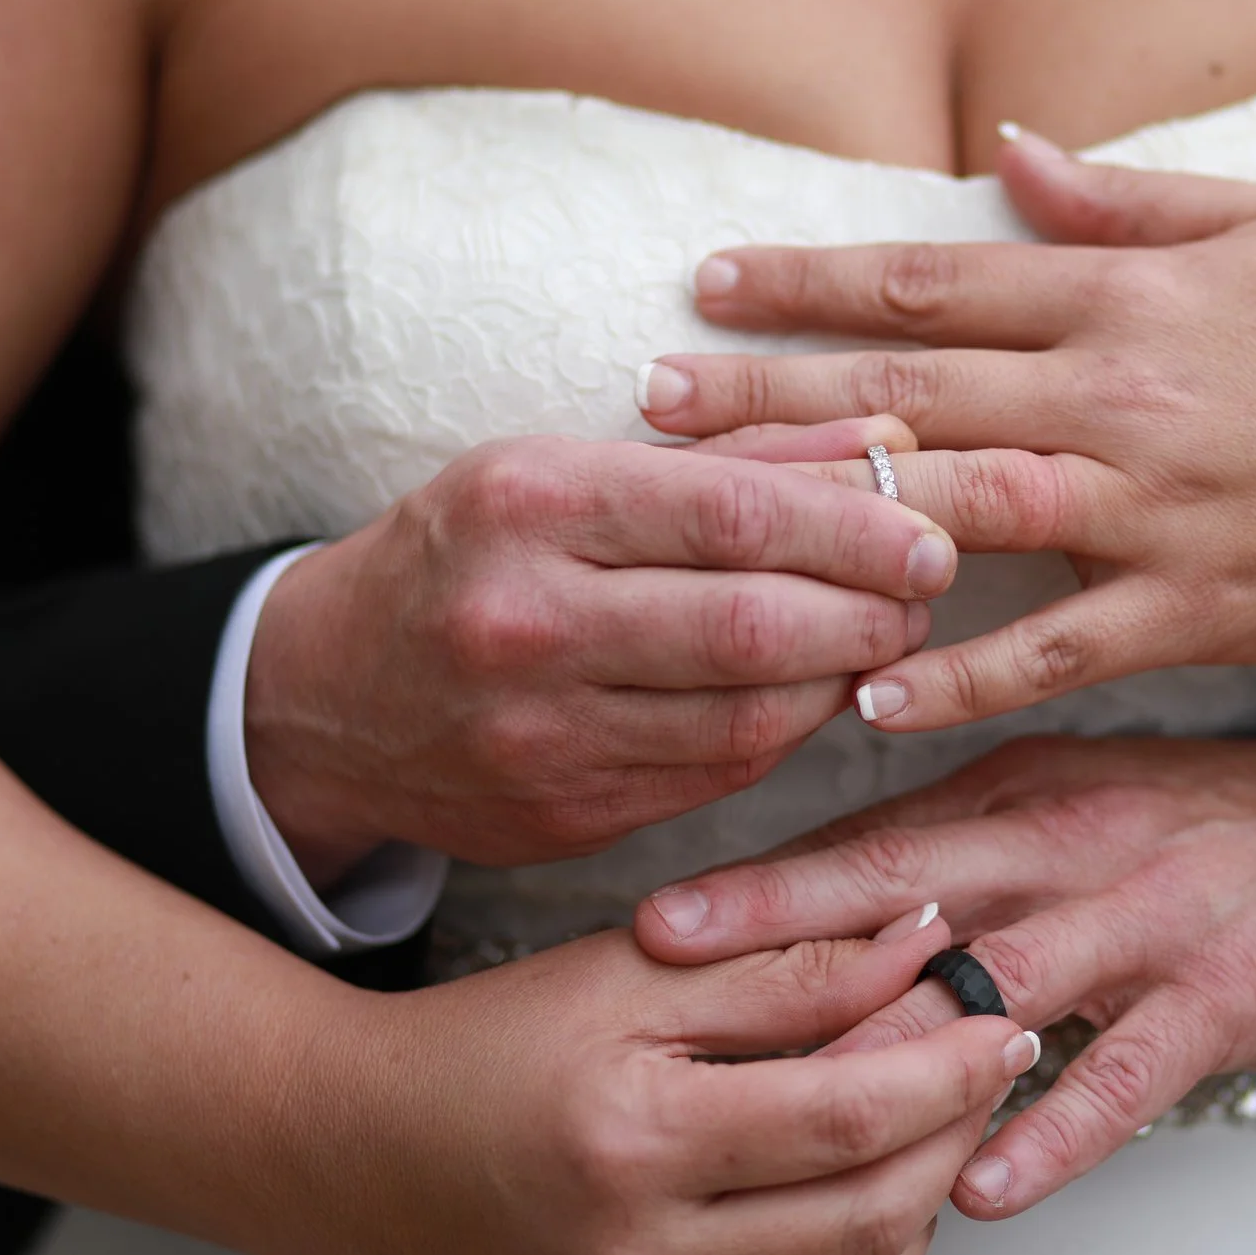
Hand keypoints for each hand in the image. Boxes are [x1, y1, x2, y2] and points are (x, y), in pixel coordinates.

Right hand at [246, 419, 958, 878]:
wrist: (325, 698)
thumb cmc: (468, 553)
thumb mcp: (568, 467)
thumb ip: (735, 455)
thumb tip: (884, 440)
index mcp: (528, 502)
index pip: (733, 514)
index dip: (855, 529)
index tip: (930, 533)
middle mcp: (527, 621)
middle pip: (753, 625)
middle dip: (869, 610)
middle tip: (927, 589)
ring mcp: (541, 733)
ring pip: (748, 714)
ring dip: (842, 679)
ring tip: (883, 638)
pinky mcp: (563, 814)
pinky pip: (717, 774)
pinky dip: (785, 733)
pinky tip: (812, 694)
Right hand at [291, 910, 1034, 1254]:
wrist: (359, 1149)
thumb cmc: (483, 1047)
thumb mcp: (630, 972)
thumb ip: (781, 963)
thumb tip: (917, 942)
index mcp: (639, 1140)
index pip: (849, 1114)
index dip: (947, 1063)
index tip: (994, 1013)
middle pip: (872, 1214)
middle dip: (955, 1129)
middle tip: (986, 1055)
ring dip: (921, 1201)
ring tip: (932, 1115)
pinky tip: (868, 1192)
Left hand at [634, 130, 1255, 731]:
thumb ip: (1124, 199)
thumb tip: (1003, 156)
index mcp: (1133, 296)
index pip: (935, 283)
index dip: (810, 282)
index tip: (707, 283)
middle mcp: (1126, 397)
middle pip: (911, 393)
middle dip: (768, 396)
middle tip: (650, 404)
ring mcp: (1155, 511)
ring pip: (956, 510)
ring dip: (825, 520)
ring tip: (712, 530)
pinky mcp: (1193, 612)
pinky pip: (1051, 652)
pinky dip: (956, 674)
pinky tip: (860, 696)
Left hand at [635, 723, 1255, 1219]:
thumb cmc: (1213, 821)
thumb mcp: (1080, 798)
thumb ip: (961, 838)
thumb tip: (825, 889)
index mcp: (1025, 795)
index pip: (872, 837)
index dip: (761, 881)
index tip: (651, 916)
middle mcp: (1070, 844)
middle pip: (908, 890)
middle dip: (783, 931)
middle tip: (670, 964)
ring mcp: (1148, 920)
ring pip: (1004, 982)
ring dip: (898, 1042)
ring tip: (797, 1099)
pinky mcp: (1225, 995)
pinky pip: (1126, 1071)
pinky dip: (1052, 1130)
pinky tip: (985, 1183)